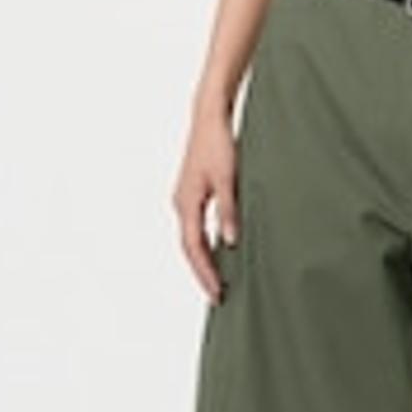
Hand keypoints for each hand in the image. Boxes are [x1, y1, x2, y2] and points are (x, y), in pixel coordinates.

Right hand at [170, 106, 239, 304]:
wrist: (209, 116)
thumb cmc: (218, 143)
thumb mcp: (228, 179)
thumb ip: (229, 210)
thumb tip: (229, 242)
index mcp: (186, 203)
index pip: (193, 248)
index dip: (205, 272)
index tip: (216, 292)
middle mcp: (181, 204)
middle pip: (190, 247)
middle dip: (203, 272)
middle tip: (218, 295)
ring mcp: (185, 198)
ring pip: (192, 237)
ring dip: (204, 259)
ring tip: (219, 279)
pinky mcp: (193, 192)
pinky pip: (196, 226)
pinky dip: (205, 242)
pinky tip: (219, 249)